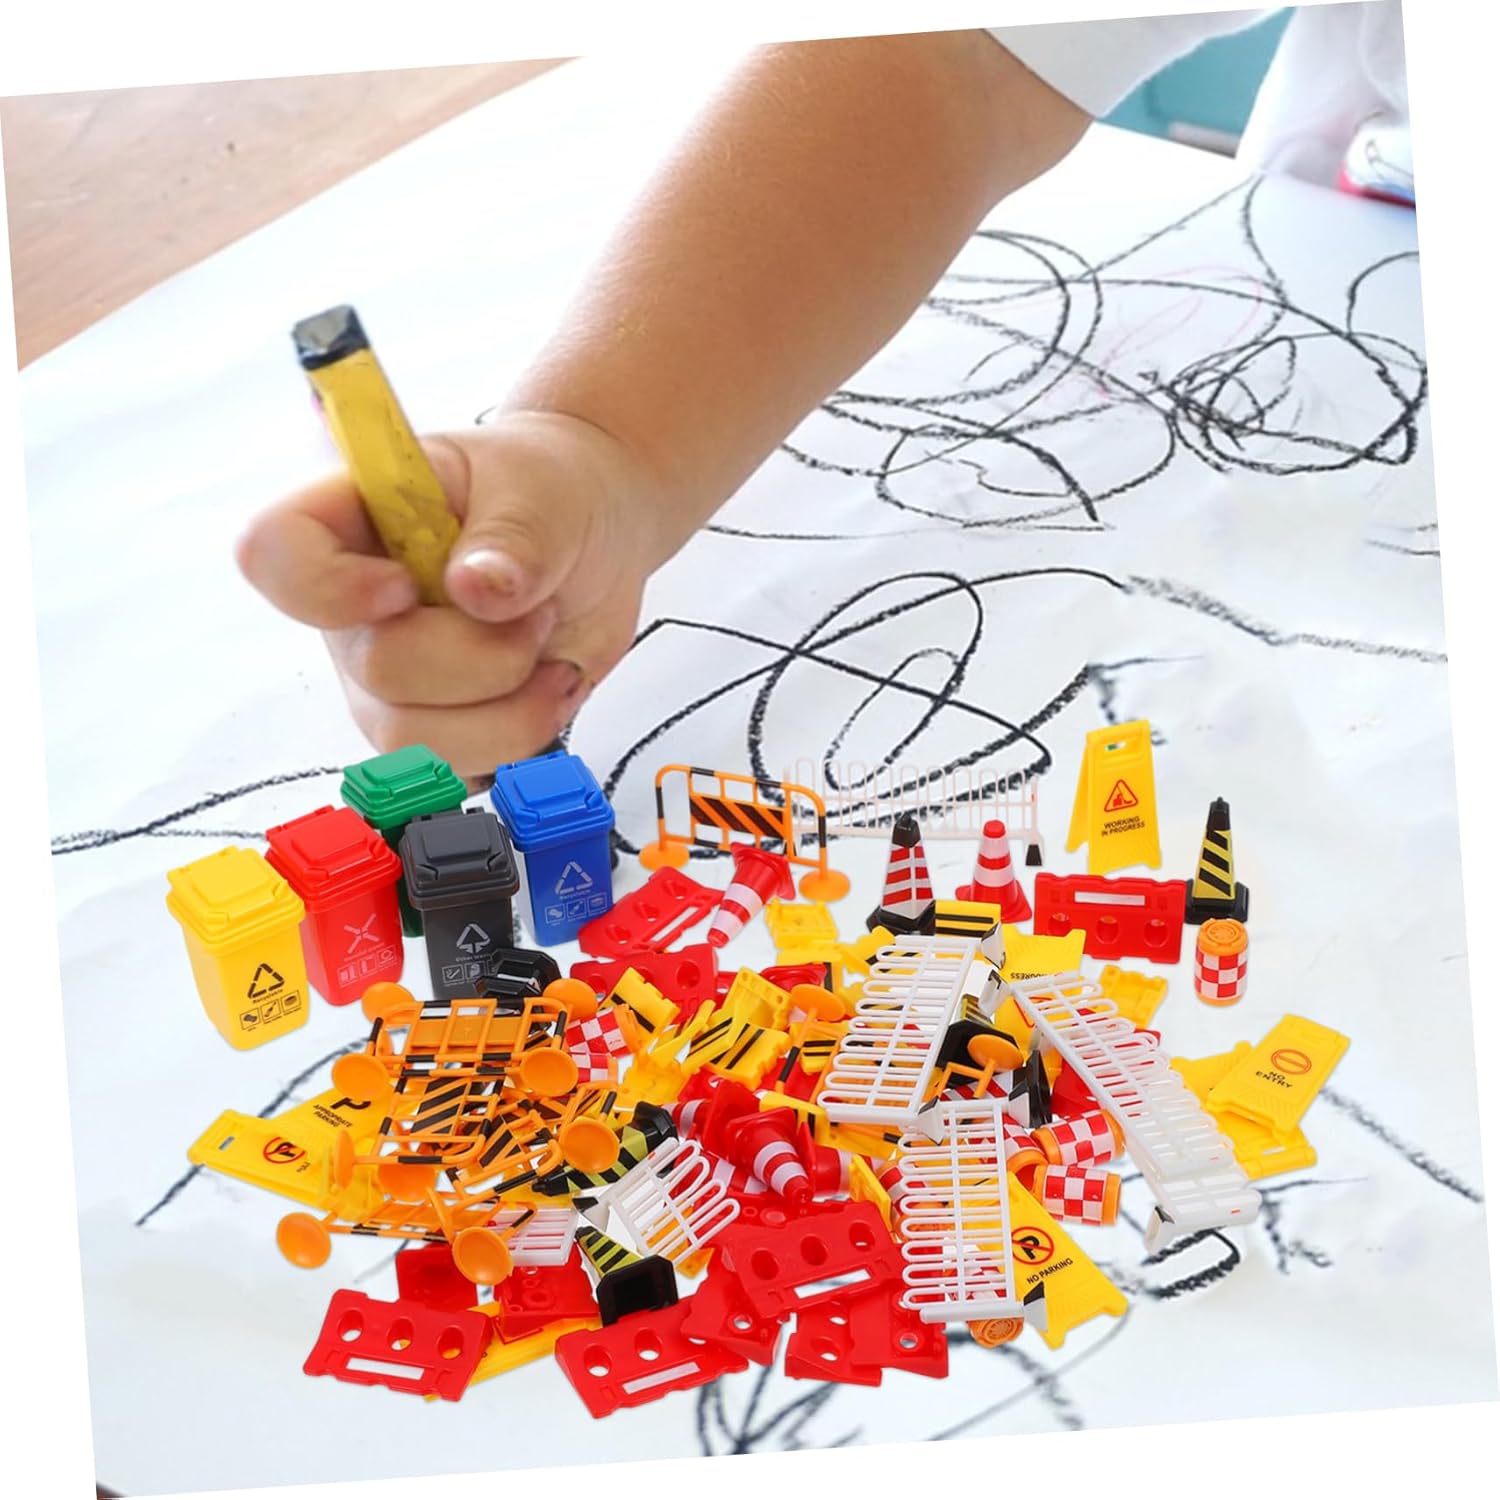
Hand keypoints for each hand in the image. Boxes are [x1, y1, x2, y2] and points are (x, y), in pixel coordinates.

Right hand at [236, 410, 664, 778]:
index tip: (409, 586)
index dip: (329, 588)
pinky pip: (458, 774)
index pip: (271, 554)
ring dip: (509, 711)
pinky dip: (522, 744)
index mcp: (355, 522)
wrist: (601, 539)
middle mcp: (357, 613)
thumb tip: (477, 590)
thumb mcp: (543, 492)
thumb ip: (514, 538)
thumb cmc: (552, 494)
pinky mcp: (441, 731)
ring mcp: (392, 683)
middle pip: (377, 669)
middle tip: (538, 611)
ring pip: (413, 742)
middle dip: (483, 654)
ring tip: (552, 655)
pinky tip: (550, 689)